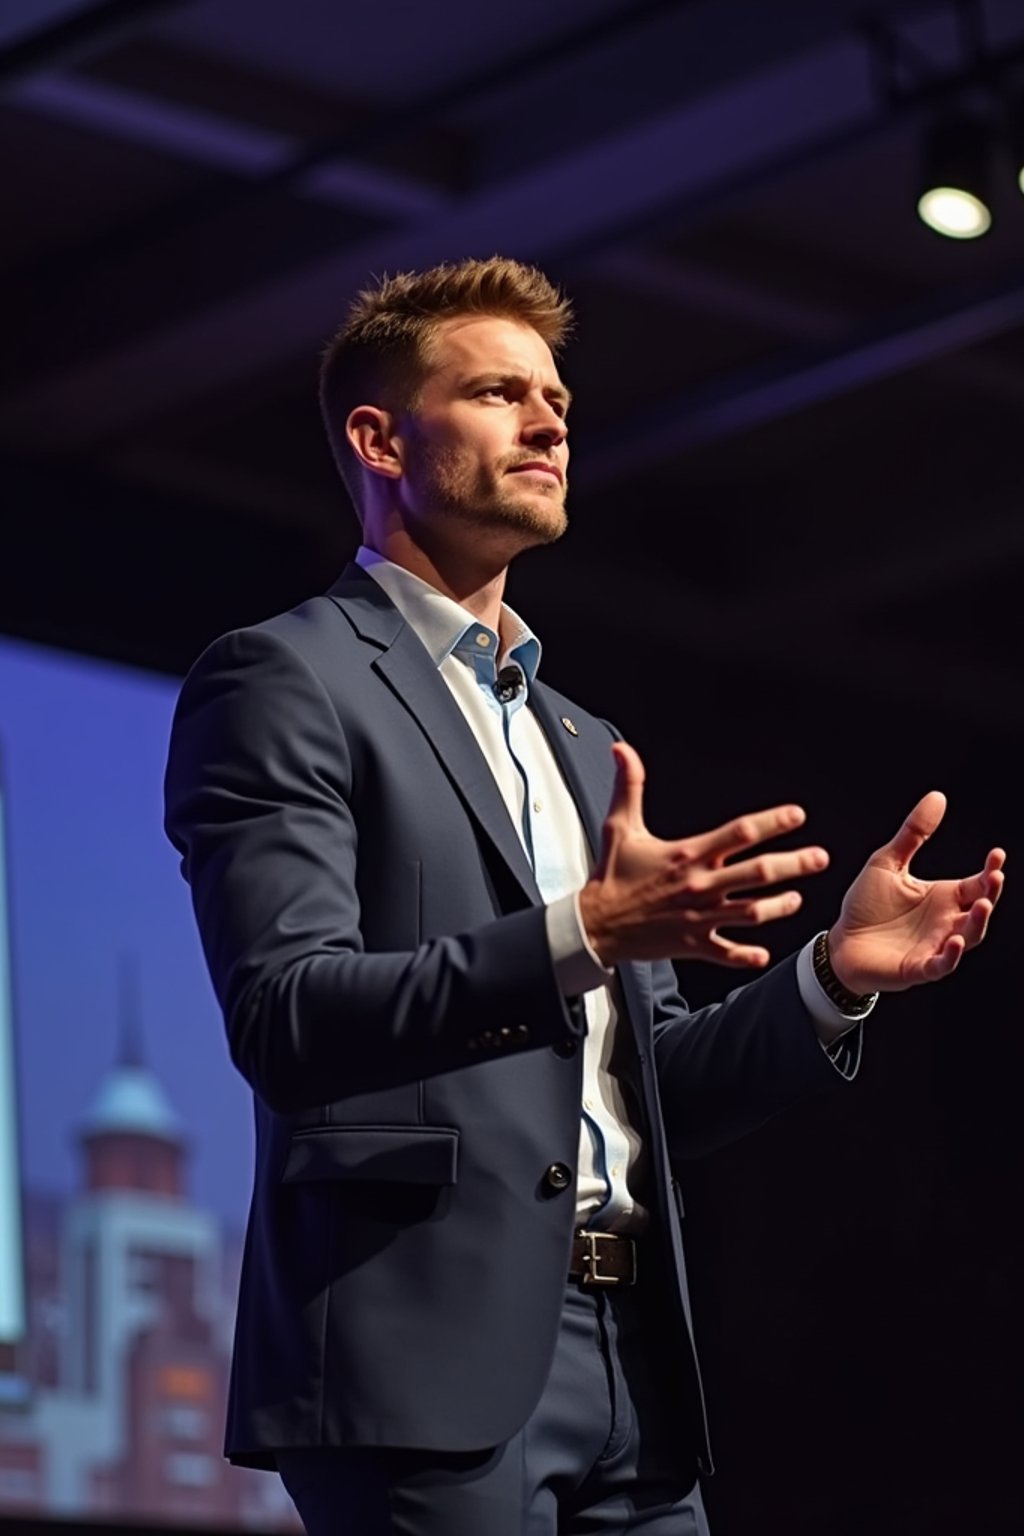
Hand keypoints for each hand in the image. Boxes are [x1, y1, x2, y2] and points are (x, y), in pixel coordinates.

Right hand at [579, 741, 829, 968]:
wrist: (595, 924)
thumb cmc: (612, 875)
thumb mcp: (620, 827)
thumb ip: (629, 786)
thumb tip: (622, 750)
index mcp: (688, 855)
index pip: (739, 833)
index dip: (771, 822)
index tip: (796, 815)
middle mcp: (700, 885)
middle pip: (758, 873)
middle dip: (794, 864)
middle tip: (820, 858)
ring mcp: (700, 917)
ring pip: (753, 913)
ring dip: (780, 906)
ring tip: (797, 898)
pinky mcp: (693, 945)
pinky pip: (727, 953)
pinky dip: (747, 955)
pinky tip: (764, 954)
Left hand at [828, 791, 1004, 994]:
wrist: (840, 941)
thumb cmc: (867, 905)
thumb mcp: (888, 863)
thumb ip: (913, 834)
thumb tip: (937, 797)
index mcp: (943, 897)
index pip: (977, 884)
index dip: (990, 871)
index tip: (997, 854)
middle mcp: (945, 922)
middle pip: (979, 910)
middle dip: (990, 895)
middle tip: (995, 877)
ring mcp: (934, 946)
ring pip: (967, 937)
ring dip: (977, 923)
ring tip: (982, 904)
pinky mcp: (917, 968)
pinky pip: (940, 965)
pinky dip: (949, 956)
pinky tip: (953, 941)